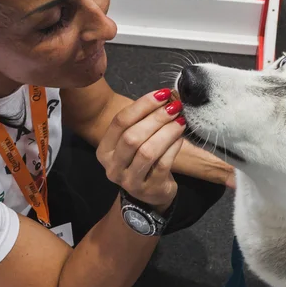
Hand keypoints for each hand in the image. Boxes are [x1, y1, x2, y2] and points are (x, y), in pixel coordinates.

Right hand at [96, 89, 184, 211]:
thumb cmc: (141, 160)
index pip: (120, 122)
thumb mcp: (135, 141)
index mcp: (105, 150)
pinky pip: (162, 164)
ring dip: (166, 132)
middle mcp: (113, 167)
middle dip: (156, 119)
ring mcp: (130, 181)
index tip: (162, 94)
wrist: (151, 193)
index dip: (142, 105)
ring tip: (180, 120)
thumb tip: (164, 97)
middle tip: (174, 107)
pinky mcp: (150, 189)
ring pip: (147, 152)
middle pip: (132, 137)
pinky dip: (173, 148)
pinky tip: (180, 138)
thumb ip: (142, 121)